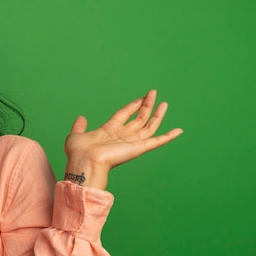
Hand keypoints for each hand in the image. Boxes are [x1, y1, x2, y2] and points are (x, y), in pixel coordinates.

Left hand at [63, 90, 182, 189]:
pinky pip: (157, 141)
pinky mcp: (138, 148)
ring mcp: (131, 142)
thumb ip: (80, 126)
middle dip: (146, 105)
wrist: (85, 162)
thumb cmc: (78, 152)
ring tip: (164, 103)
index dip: (132, 105)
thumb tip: (81, 118)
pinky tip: (178, 130)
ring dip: (157, 115)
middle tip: (153, 93)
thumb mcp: (76, 134)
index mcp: (109, 131)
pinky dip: (168, 137)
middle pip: (139, 118)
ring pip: (149, 127)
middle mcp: (122, 136)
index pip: (124, 114)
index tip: (141, 97)